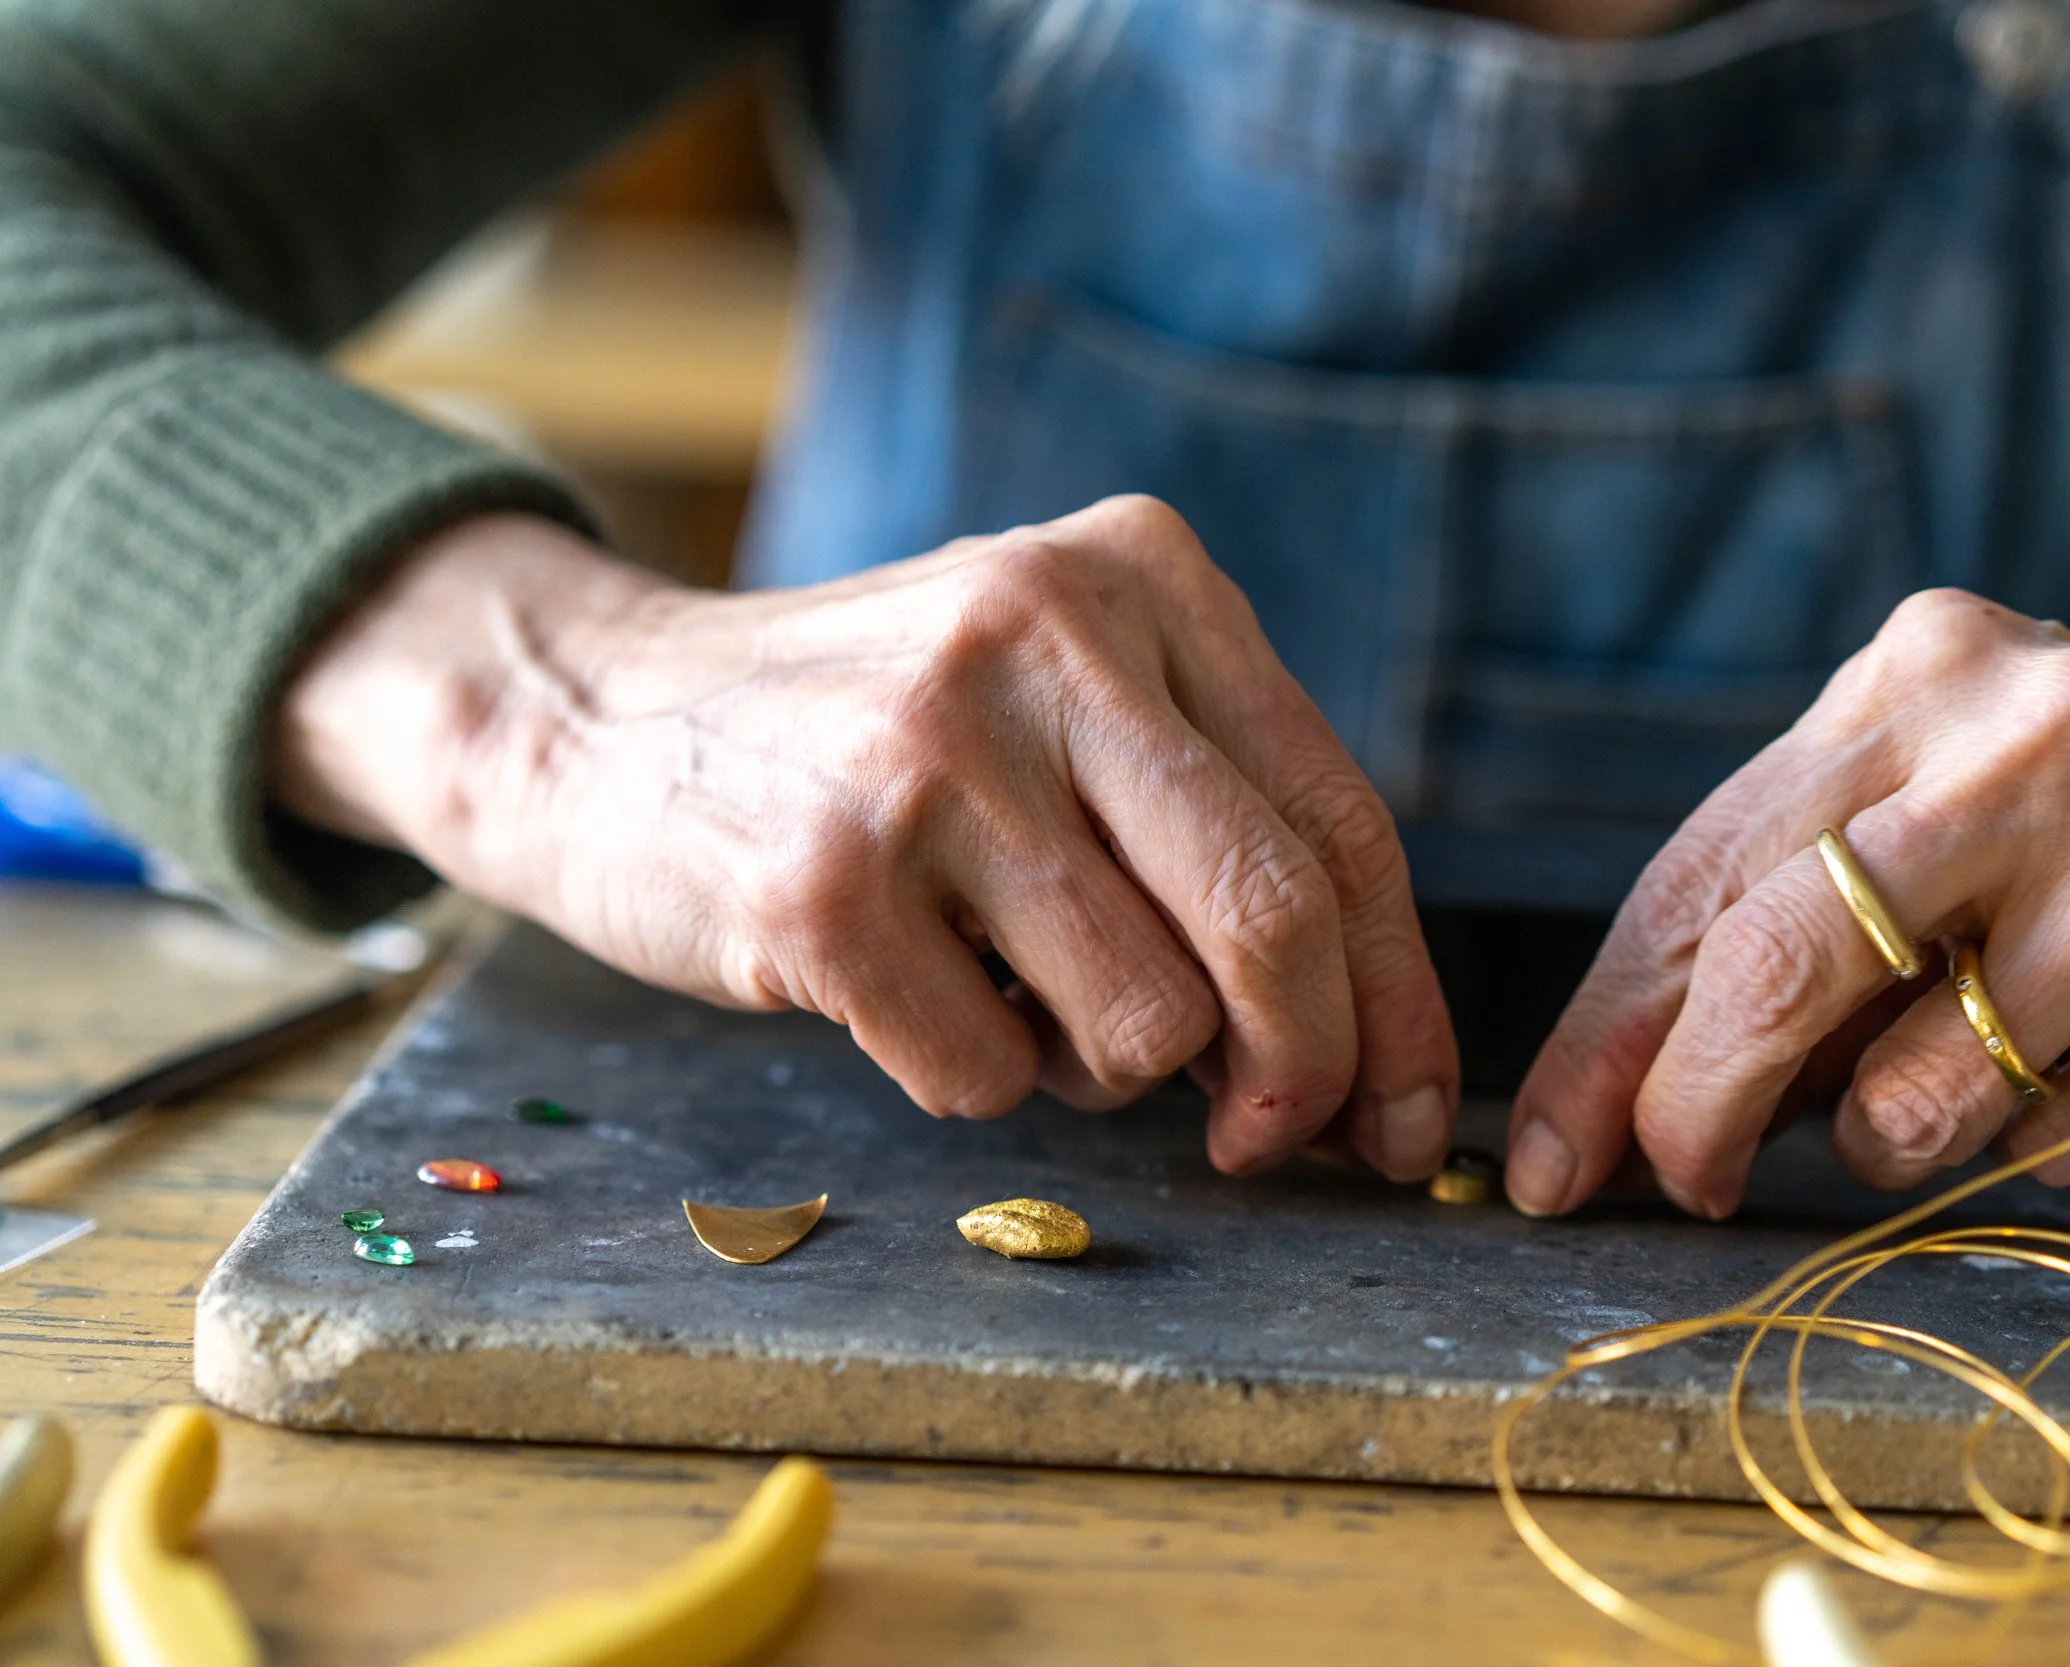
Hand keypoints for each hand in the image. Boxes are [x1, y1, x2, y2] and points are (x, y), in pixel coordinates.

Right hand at [273, 498, 1457, 1177]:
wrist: (594, 714)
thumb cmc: (876, 743)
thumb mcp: (1062, 695)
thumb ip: (1217, 825)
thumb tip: (1374, 1067)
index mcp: (1144, 576)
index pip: (1344, 825)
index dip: (1399, 1004)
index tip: (1407, 1122)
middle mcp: (1049, 635)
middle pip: (1276, 923)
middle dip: (1302, 1073)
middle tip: (1262, 1138)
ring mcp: (931, 757)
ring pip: (1146, 1025)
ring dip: (1096, 1063)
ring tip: (1004, 982)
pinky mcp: (825, 885)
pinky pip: (991, 1079)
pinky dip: (968, 1075)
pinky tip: (899, 987)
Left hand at [1506, 589, 2069, 1216]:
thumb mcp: (1952, 792)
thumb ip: (1796, 900)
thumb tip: (1620, 1091)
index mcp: (1923, 673)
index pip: (1704, 874)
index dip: (1605, 1033)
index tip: (1547, 1153)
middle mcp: (2031, 738)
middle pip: (1774, 968)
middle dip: (1687, 1110)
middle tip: (1678, 1182)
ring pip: (1908, 1097)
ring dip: (1893, 1139)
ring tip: (1971, 1072)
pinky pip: (2051, 1148)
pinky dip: (2033, 1147)